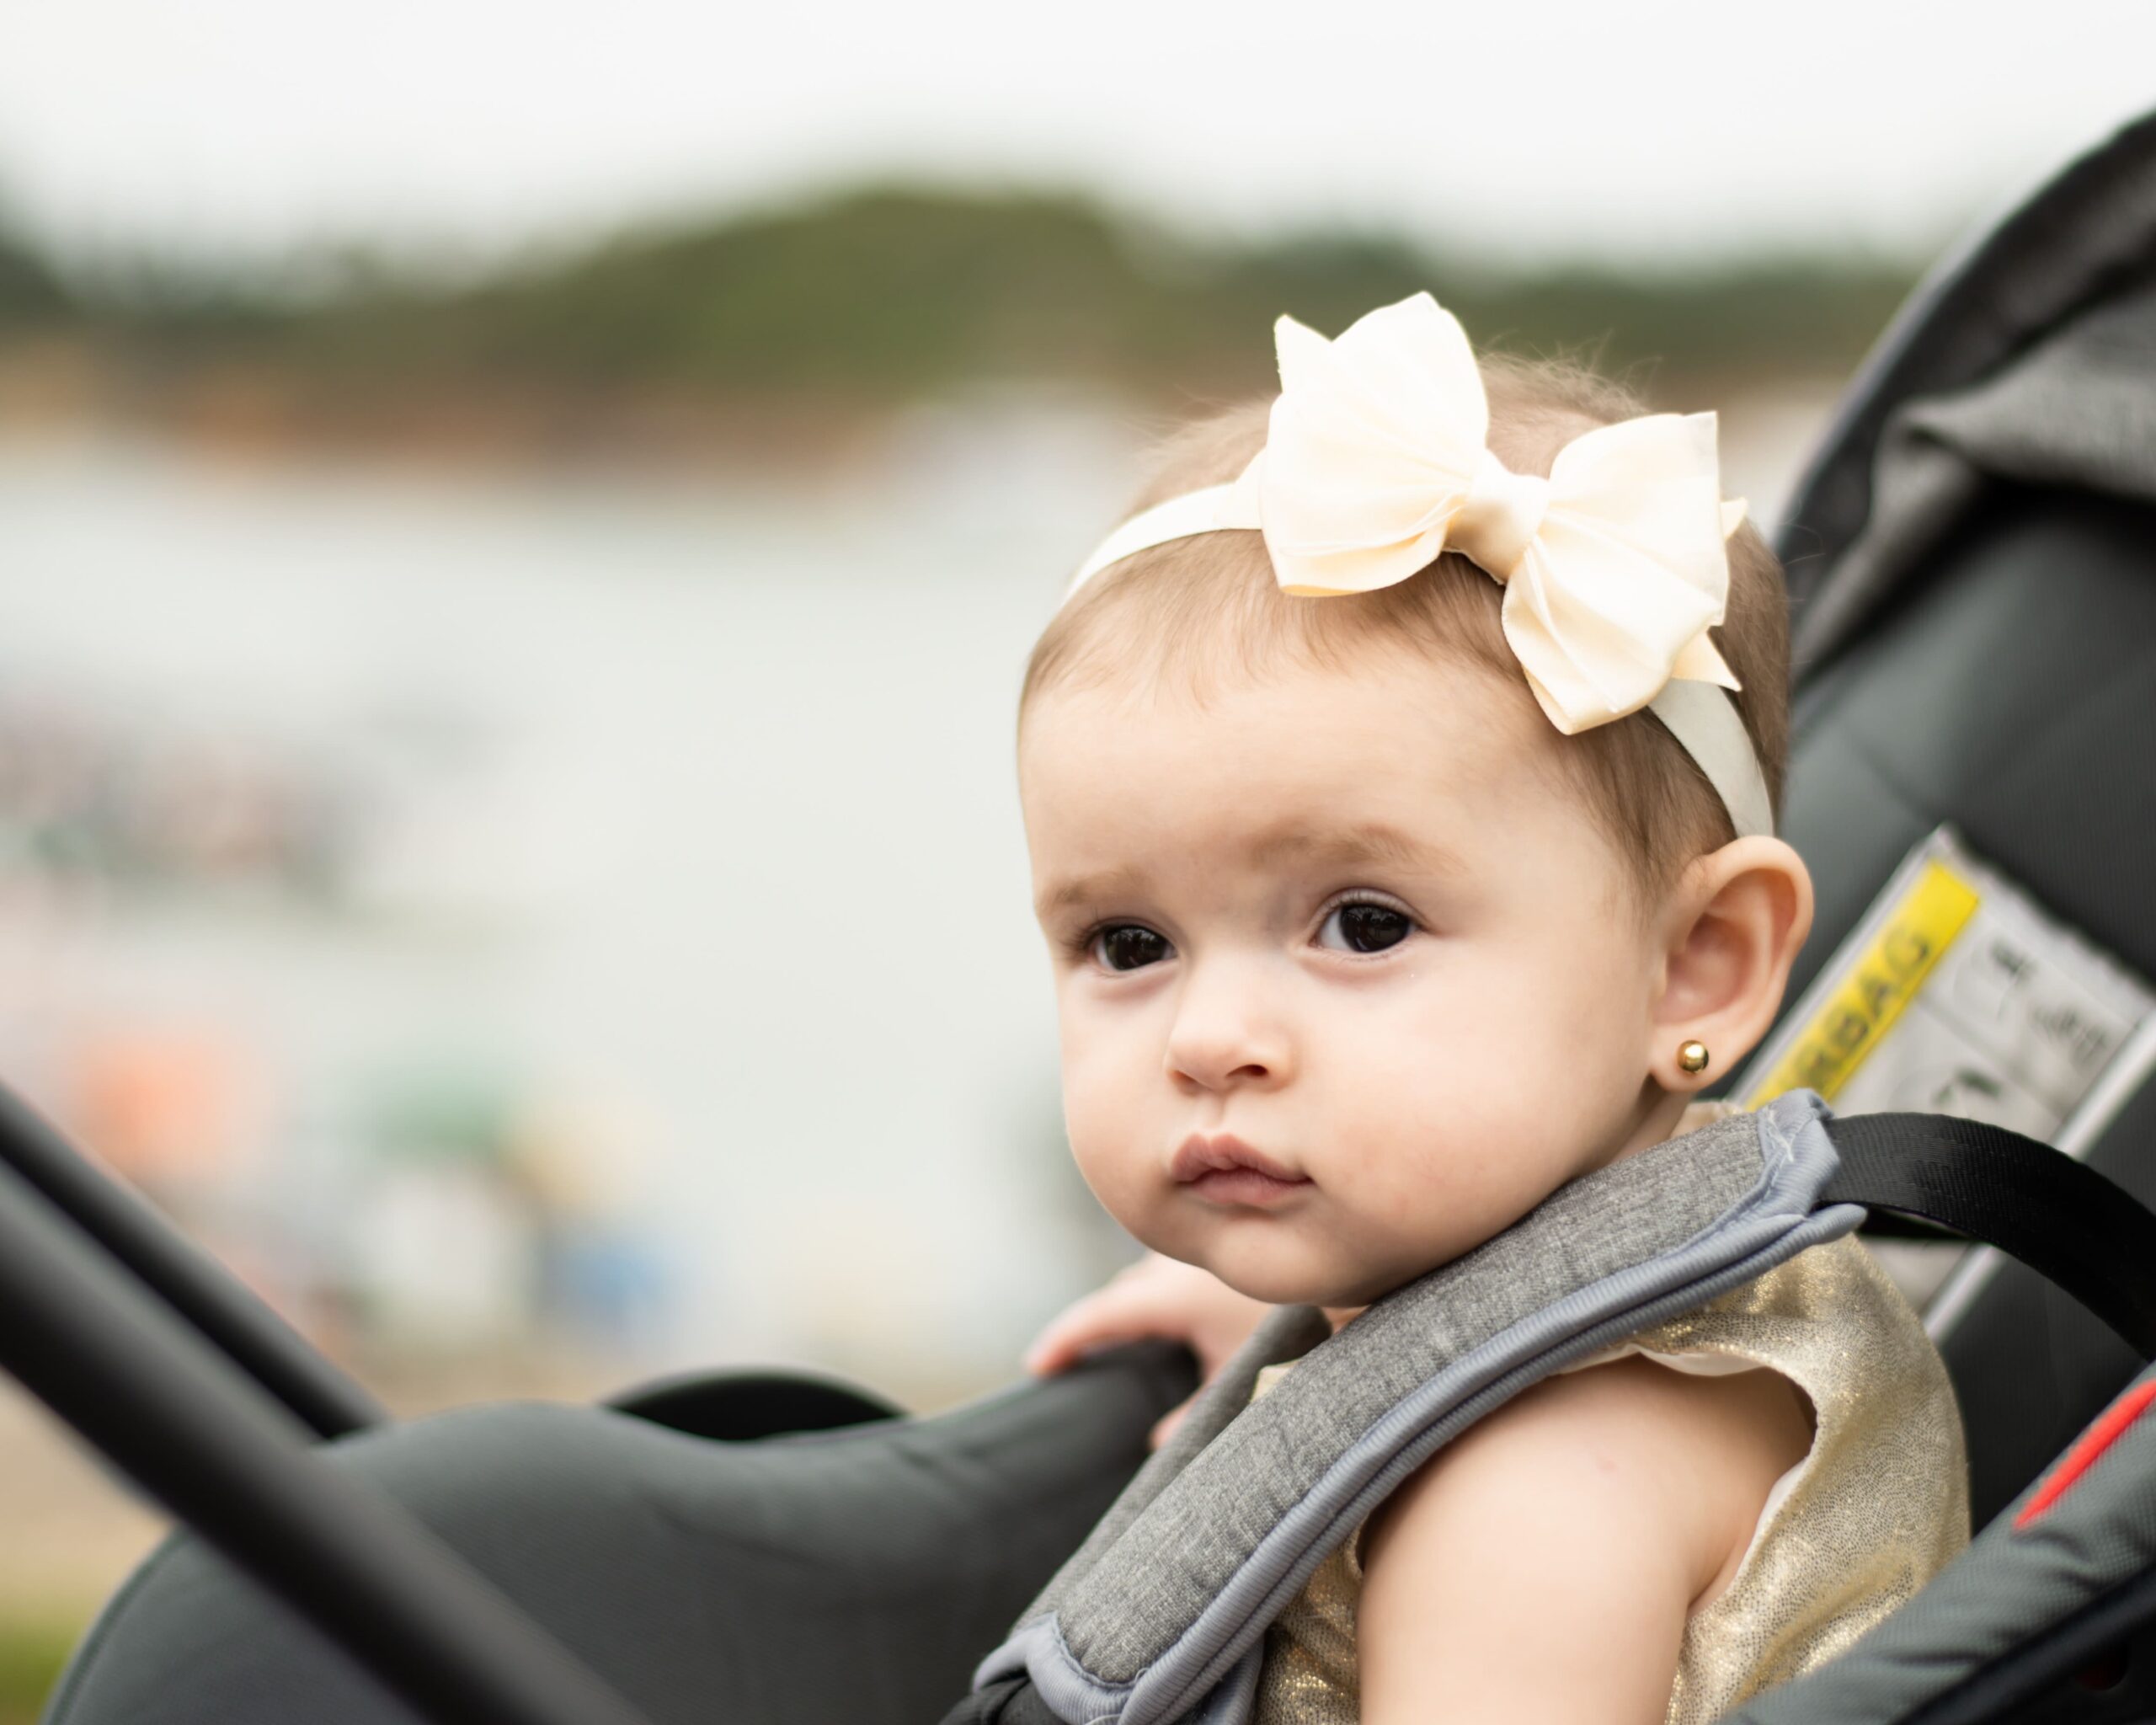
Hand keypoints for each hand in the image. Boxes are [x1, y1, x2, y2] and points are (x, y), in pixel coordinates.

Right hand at [1023, 1252, 1273, 1448]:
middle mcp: (1174, 1263)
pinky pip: (1167, 1267)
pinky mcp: (1214, 1251)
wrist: (1338, 1275)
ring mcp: (1193, 1252)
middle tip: (1075, 1364)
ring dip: (1130, 1305)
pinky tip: (1177, 1317)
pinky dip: (1156, 1291)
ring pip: (1143, 1276)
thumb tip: (1155, 1445)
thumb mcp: (1238, 1381)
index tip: (1037, 1367)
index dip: (1063, 1339)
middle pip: (1119, 1294)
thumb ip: (1194, 1416)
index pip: (1100, 1315)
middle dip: (1096, 1327)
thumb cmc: (1293, 1330)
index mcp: (1172, 1296)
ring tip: (1127, 1345)